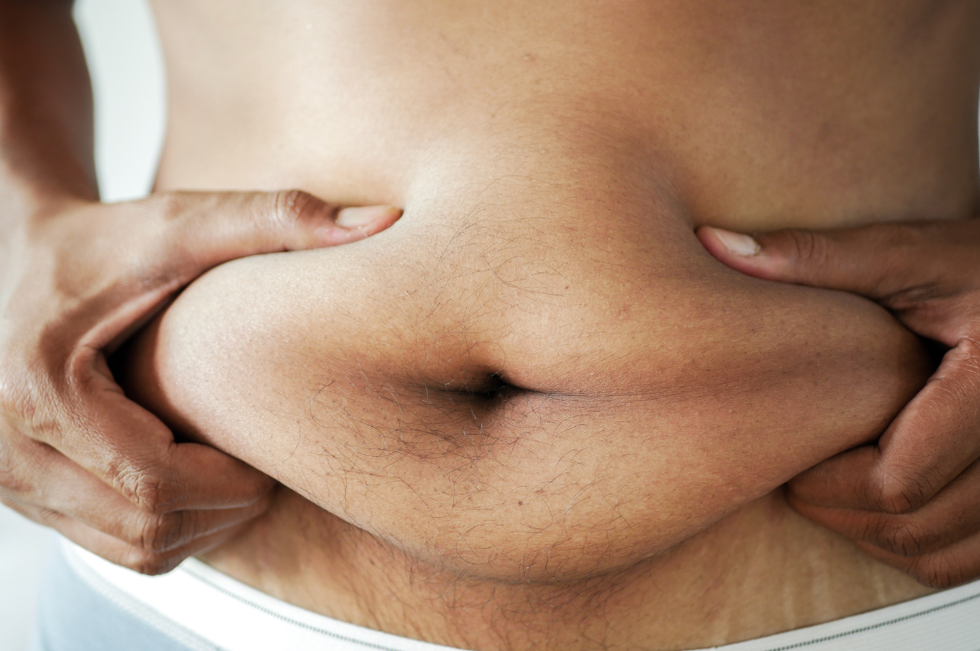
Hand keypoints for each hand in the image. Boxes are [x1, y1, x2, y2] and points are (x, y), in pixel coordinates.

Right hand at [0, 190, 399, 573]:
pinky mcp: (26, 493)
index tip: (275, 446)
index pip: (154, 482)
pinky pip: (117, 547)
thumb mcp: (187, 223)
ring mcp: (11, 479)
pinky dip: (174, 527)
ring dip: (206, 522)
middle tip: (270, 463)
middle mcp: (7, 448)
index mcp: (40, 388)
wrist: (25, 256)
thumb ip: (281, 218)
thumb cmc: (107, 239)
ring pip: (135, 549)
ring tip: (241, 469)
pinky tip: (205, 479)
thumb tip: (388, 221)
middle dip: (228, 505)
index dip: (234, 477)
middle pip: (147, 526)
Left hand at [697, 219, 979, 587]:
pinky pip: (965, 560)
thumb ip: (817, 258)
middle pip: (912, 527)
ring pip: (937, 556)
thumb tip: (714, 245)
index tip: (787, 454)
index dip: (824, 482)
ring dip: (869, 535)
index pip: (895, 482)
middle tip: (793, 476)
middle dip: (837, 511)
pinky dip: (914, 549)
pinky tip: (876, 507)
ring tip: (828, 488)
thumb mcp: (909, 255)